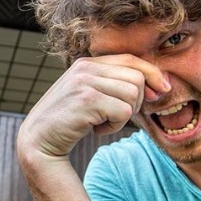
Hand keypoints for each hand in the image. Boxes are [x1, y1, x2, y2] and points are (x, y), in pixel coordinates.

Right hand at [18, 54, 169, 158]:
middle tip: (114, 116)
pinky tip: (96, 130)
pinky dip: (115, 126)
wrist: (38, 141)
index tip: (162, 90)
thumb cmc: (67, 122)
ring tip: (102, 123)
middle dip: (136, 101)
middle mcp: (85, 68)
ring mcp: (85, 82)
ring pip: (133, 94)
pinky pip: (124, 111)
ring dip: (123, 116)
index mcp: (86, 63)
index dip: (152, 73)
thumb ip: (113, 84)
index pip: (130, 59)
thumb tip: (159, 85)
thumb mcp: (88, 95)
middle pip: (137, 77)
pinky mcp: (87, 100)